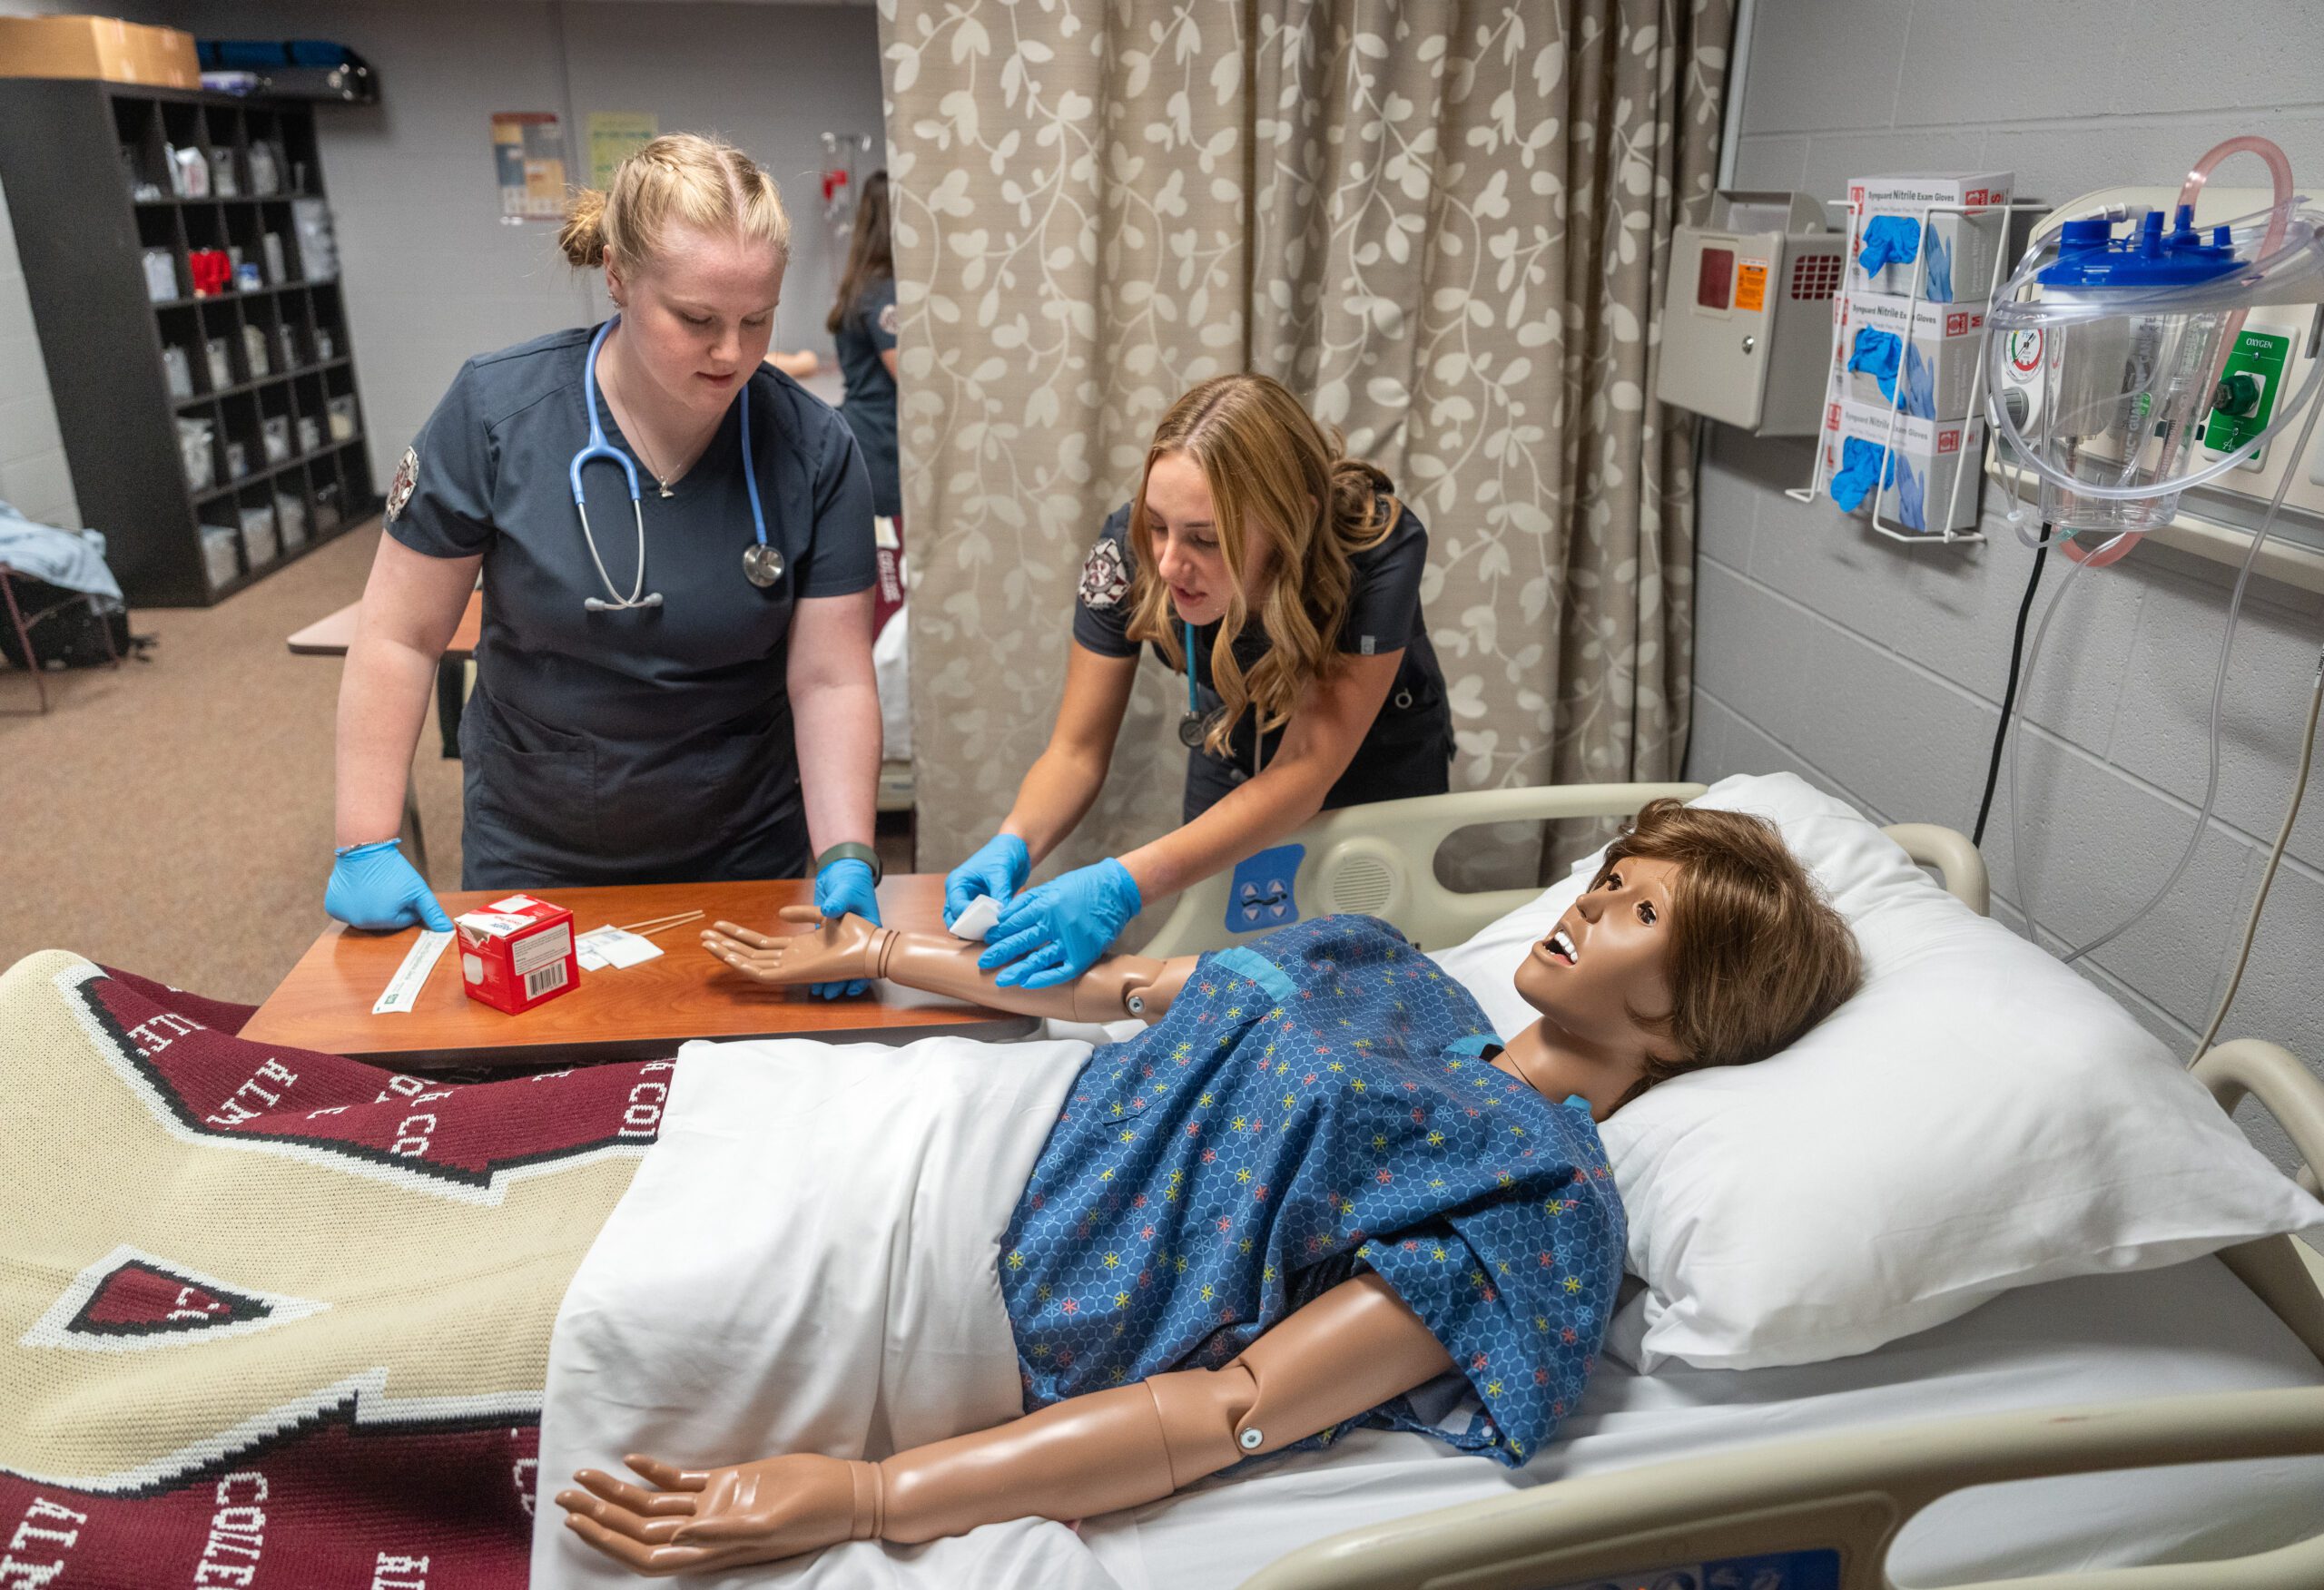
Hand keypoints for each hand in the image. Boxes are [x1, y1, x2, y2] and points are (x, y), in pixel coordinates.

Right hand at [325, 839, 452, 932]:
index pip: (402, 921)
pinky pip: (348, 911)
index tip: (402, 890)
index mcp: (383, 921)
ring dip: (371, 906)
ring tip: (373, 887)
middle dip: (389, 907)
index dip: (407, 905)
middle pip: (383, 921)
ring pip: (365, 916)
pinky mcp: (333, 907)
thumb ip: (432, 911)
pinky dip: (353, 903)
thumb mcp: (418, 890)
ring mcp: (344, 915)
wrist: (365, 848)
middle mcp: (360, 922)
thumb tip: (447, 930)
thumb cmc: (393, 869)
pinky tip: (358, 889)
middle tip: (388, 888)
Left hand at [558, 1451, 859, 1576]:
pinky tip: (632, 1461)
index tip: (576, 1521)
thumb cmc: (815, 1514)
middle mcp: (704, 1531)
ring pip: (654, 1504)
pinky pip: (682, 1482)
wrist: (848, 1494)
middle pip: (638, 1528)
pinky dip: (655, 1473)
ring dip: (618, 1493)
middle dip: (599, 1514)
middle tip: (563, 1494)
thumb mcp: (771, 1525)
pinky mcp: (729, 1483)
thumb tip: (679, 1538)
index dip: (607, 1541)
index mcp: (710, 1549)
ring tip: (584, 1476)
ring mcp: (714, 1507)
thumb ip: (725, 1533)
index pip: (643, 1551)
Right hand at [704, 906, 881, 989]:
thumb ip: (803, 914)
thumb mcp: (825, 915)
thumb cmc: (857, 933)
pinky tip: (728, 955)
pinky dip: (745, 965)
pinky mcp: (796, 974)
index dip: (738, 936)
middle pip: (749, 953)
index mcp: (796, 949)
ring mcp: (791, 968)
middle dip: (725, 944)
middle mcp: (790, 960)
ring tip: (707, 941)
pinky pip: (764, 973)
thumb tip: (781, 912)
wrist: (874, 946)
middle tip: (703, 934)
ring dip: (728, 953)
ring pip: (751, 963)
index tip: (720, 926)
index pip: (759, 944)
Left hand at [810, 858, 881, 998]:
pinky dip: (815, 963)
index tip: (854, 988)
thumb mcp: (846, 890)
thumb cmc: (851, 882)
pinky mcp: (825, 933)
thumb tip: (828, 910)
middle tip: (830, 993)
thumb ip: (838, 900)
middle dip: (841, 982)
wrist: (843, 872)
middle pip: (849, 964)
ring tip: (819, 991)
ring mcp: (839, 937)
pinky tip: (807, 975)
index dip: (862, 975)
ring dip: (828, 977)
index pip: (867, 957)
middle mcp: (853, 937)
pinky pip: (820, 952)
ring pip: (834, 961)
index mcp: (866, 928)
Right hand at [944, 834, 1030, 928]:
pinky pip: (981, 922)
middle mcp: (960, 893)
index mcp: (957, 882)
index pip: (956, 906)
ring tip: (993, 933)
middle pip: (956, 919)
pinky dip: (988, 927)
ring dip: (978, 930)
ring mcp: (971, 900)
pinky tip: (999, 929)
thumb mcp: (1000, 872)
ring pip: (967, 924)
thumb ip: (1000, 894)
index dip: (969, 917)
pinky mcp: (983, 906)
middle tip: (987, 934)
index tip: (986, 922)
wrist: (1016, 849)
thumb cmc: (1003, 853)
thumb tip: (1002, 916)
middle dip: (969, 929)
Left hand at [978, 858, 1141, 988]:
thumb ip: (1029, 901)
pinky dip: (1045, 978)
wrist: (1117, 889)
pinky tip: (1029, 983)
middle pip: (1021, 941)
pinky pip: (1061, 971)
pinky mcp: (1085, 953)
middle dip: (1000, 953)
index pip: (1015, 921)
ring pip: (1038, 959)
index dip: (1000, 932)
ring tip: (1000, 980)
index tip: (988, 940)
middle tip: (984, 962)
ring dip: (1017, 970)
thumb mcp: (1052, 886)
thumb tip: (1005, 916)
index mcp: (1046, 904)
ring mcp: (1071, 940)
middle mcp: (1056, 923)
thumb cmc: (1084, 885)